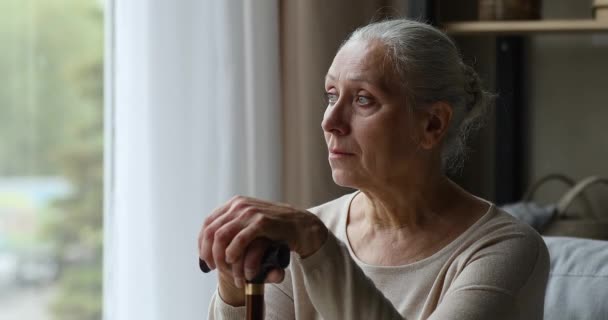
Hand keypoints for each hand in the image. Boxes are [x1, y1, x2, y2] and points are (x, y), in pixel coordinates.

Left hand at [198, 196, 327, 303]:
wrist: (300, 225)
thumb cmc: (274, 228)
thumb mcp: (251, 222)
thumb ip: (234, 226)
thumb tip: (210, 240)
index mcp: (234, 203)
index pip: (208, 223)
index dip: (202, 243)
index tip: (205, 258)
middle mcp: (239, 205)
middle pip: (212, 230)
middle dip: (208, 252)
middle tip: (210, 267)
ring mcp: (250, 212)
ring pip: (222, 235)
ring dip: (218, 255)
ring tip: (222, 267)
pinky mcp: (262, 222)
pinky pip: (239, 238)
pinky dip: (232, 251)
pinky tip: (232, 260)